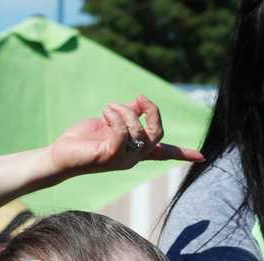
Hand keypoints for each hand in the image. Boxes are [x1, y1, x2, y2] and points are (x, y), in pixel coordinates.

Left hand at [49, 95, 203, 176]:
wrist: (60, 155)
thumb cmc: (83, 140)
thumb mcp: (111, 120)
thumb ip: (128, 112)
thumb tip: (142, 103)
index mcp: (136, 151)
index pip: (166, 153)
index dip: (184, 153)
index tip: (203, 157)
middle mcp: (134, 158)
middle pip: (157, 133)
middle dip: (151, 110)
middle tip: (137, 98)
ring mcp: (123, 160)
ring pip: (138, 130)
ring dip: (124, 111)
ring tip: (108, 107)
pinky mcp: (109, 157)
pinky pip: (122, 133)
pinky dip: (116, 116)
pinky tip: (105, 112)